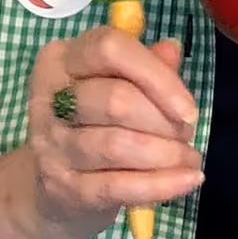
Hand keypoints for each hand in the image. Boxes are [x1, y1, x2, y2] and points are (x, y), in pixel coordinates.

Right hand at [22, 26, 203, 238]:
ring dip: (166, 154)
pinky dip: (160, 184)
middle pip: (115, 99)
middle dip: (163, 120)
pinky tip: (187, 180)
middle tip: (186, 133)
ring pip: (116, 145)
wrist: (49, 189)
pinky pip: (118, 186)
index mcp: (60, 60)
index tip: (187, 106)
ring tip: (189, 158)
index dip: (156, 75)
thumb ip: (143, 64)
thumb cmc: (90, 124)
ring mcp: (53, 146)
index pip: (109, 49)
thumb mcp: (112, 84)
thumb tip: (172, 49)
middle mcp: (48, 99)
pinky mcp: (63, 188)